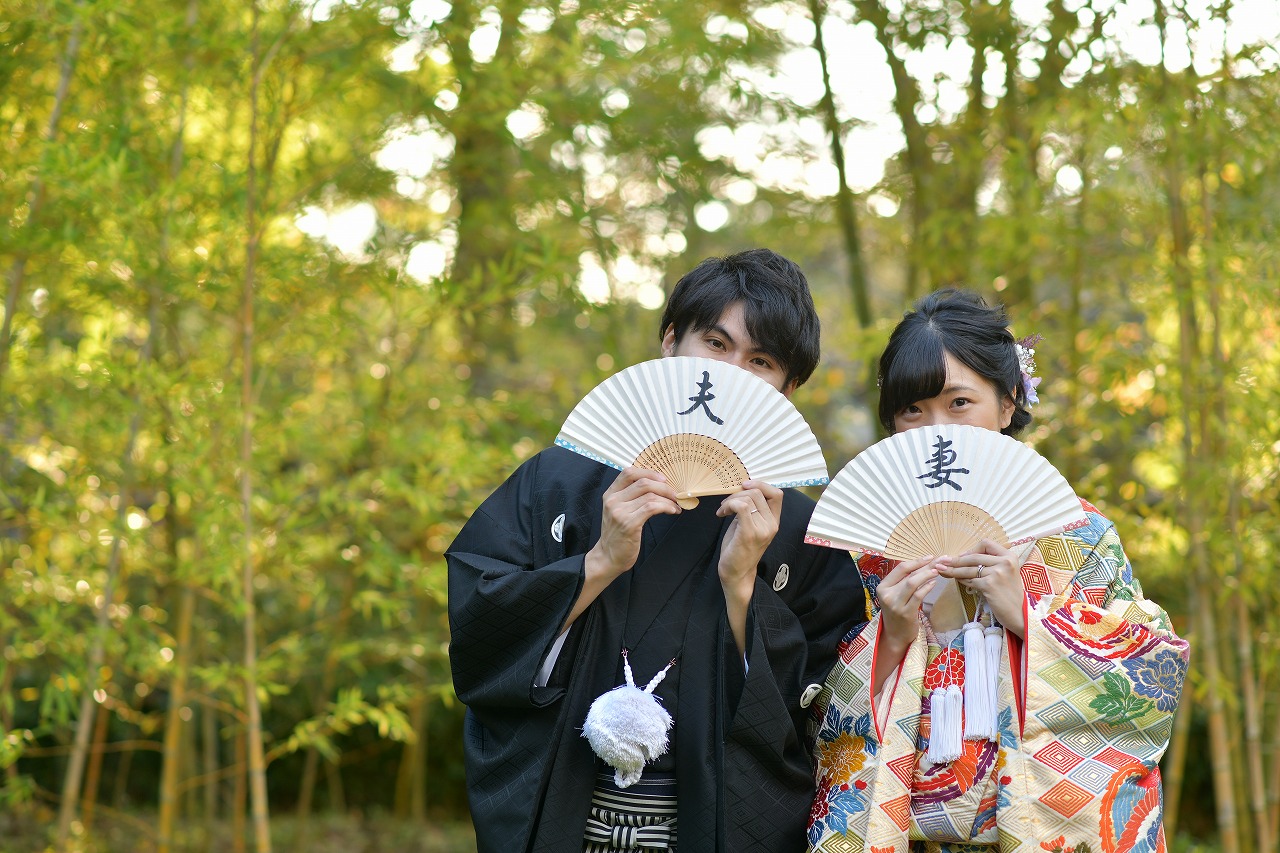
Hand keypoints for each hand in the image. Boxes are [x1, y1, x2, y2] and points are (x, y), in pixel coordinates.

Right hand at [564, 467, 681, 631]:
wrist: (608, 557)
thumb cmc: (617, 535)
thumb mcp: (618, 511)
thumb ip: (631, 497)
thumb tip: (657, 486)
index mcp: (610, 494)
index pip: (629, 472)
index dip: (649, 472)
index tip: (663, 479)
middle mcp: (613, 500)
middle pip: (643, 482)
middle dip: (664, 487)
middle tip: (675, 494)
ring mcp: (619, 512)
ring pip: (650, 495)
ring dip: (668, 499)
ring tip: (675, 505)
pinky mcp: (628, 523)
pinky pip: (652, 508)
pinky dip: (666, 507)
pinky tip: (672, 511)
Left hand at [715, 479, 782, 593]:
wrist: (736, 572)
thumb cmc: (740, 548)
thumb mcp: (749, 524)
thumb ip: (751, 508)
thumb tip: (742, 488)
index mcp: (774, 521)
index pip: (777, 494)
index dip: (761, 484)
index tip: (744, 486)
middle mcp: (772, 524)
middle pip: (758, 492)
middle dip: (738, 493)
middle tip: (726, 504)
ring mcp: (762, 529)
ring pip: (748, 498)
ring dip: (730, 500)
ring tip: (722, 510)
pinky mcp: (750, 534)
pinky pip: (741, 507)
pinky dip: (729, 505)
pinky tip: (721, 514)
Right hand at [875, 555, 941, 651]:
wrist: (895, 635)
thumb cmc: (897, 612)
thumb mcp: (895, 595)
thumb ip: (904, 581)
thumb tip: (923, 564)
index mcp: (882, 586)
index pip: (900, 568)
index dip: (916, 561)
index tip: (930, 557)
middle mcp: (887, 594)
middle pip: (908, 574)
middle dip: (927, 565)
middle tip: (942, 560)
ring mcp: (895, 604)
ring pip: (912, 583)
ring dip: (927, 574)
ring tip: (939, 570)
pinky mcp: (905, 613)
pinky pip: (918, 596)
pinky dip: (927, 587)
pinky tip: (933, 583)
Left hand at [937, 539, 1027, 637]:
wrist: (1019, 613)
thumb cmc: (1010, 593)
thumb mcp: (1006, 572)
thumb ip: (991, 562)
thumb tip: (963, 556)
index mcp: (1010, 556)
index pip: (986, 543)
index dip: (972, 549)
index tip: (963, 556)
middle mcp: (1005, 562)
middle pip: (973, 556)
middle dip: (956, 560)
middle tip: (942, 562)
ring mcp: (997, 573)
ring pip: (969, 569)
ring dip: (953, 570)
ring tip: (941, 570)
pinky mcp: (990, 585)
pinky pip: (970, 580)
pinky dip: (962, 580)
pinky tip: (958, 581)